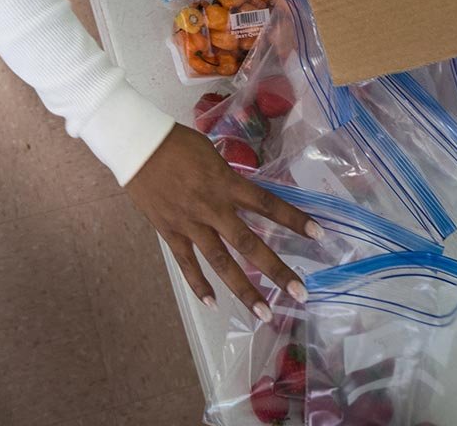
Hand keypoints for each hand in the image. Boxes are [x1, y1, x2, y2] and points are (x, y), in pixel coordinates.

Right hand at [126, 124, 318, 320]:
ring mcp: (191, 224)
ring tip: (264, 313)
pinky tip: (213, 304)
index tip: (319, 235)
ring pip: (222, 263)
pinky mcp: (171, 232)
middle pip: (250, 244)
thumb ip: (228, 178)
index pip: (268, 204)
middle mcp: (213, 208)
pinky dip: (200, 285)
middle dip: (277, 270)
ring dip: (244, 290)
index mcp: (226, 183)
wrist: (138, 145)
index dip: (294, 220)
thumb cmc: (177, 142)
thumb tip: (243, 193)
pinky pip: (187, 264)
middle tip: (300, 293)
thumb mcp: (211, 153)